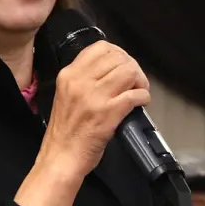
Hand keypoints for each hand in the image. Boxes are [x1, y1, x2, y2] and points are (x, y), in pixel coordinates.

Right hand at [17, 43, 151, 205]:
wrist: (61, 157)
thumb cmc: (65, 131)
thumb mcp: (66, 95)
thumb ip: (84, 79)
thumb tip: (111, 68)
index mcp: (69, 75)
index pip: (100, 48)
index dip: (119, 53)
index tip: (124, 64)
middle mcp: (80, 82)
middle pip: (118, 58)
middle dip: (133, 67)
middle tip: (135, 80)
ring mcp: (95, 97)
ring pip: (129, 72)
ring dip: (140, 80)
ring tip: (139, 90)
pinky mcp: (108, 113)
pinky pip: (135, 95)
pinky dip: (143, 96)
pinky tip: (140, 102)